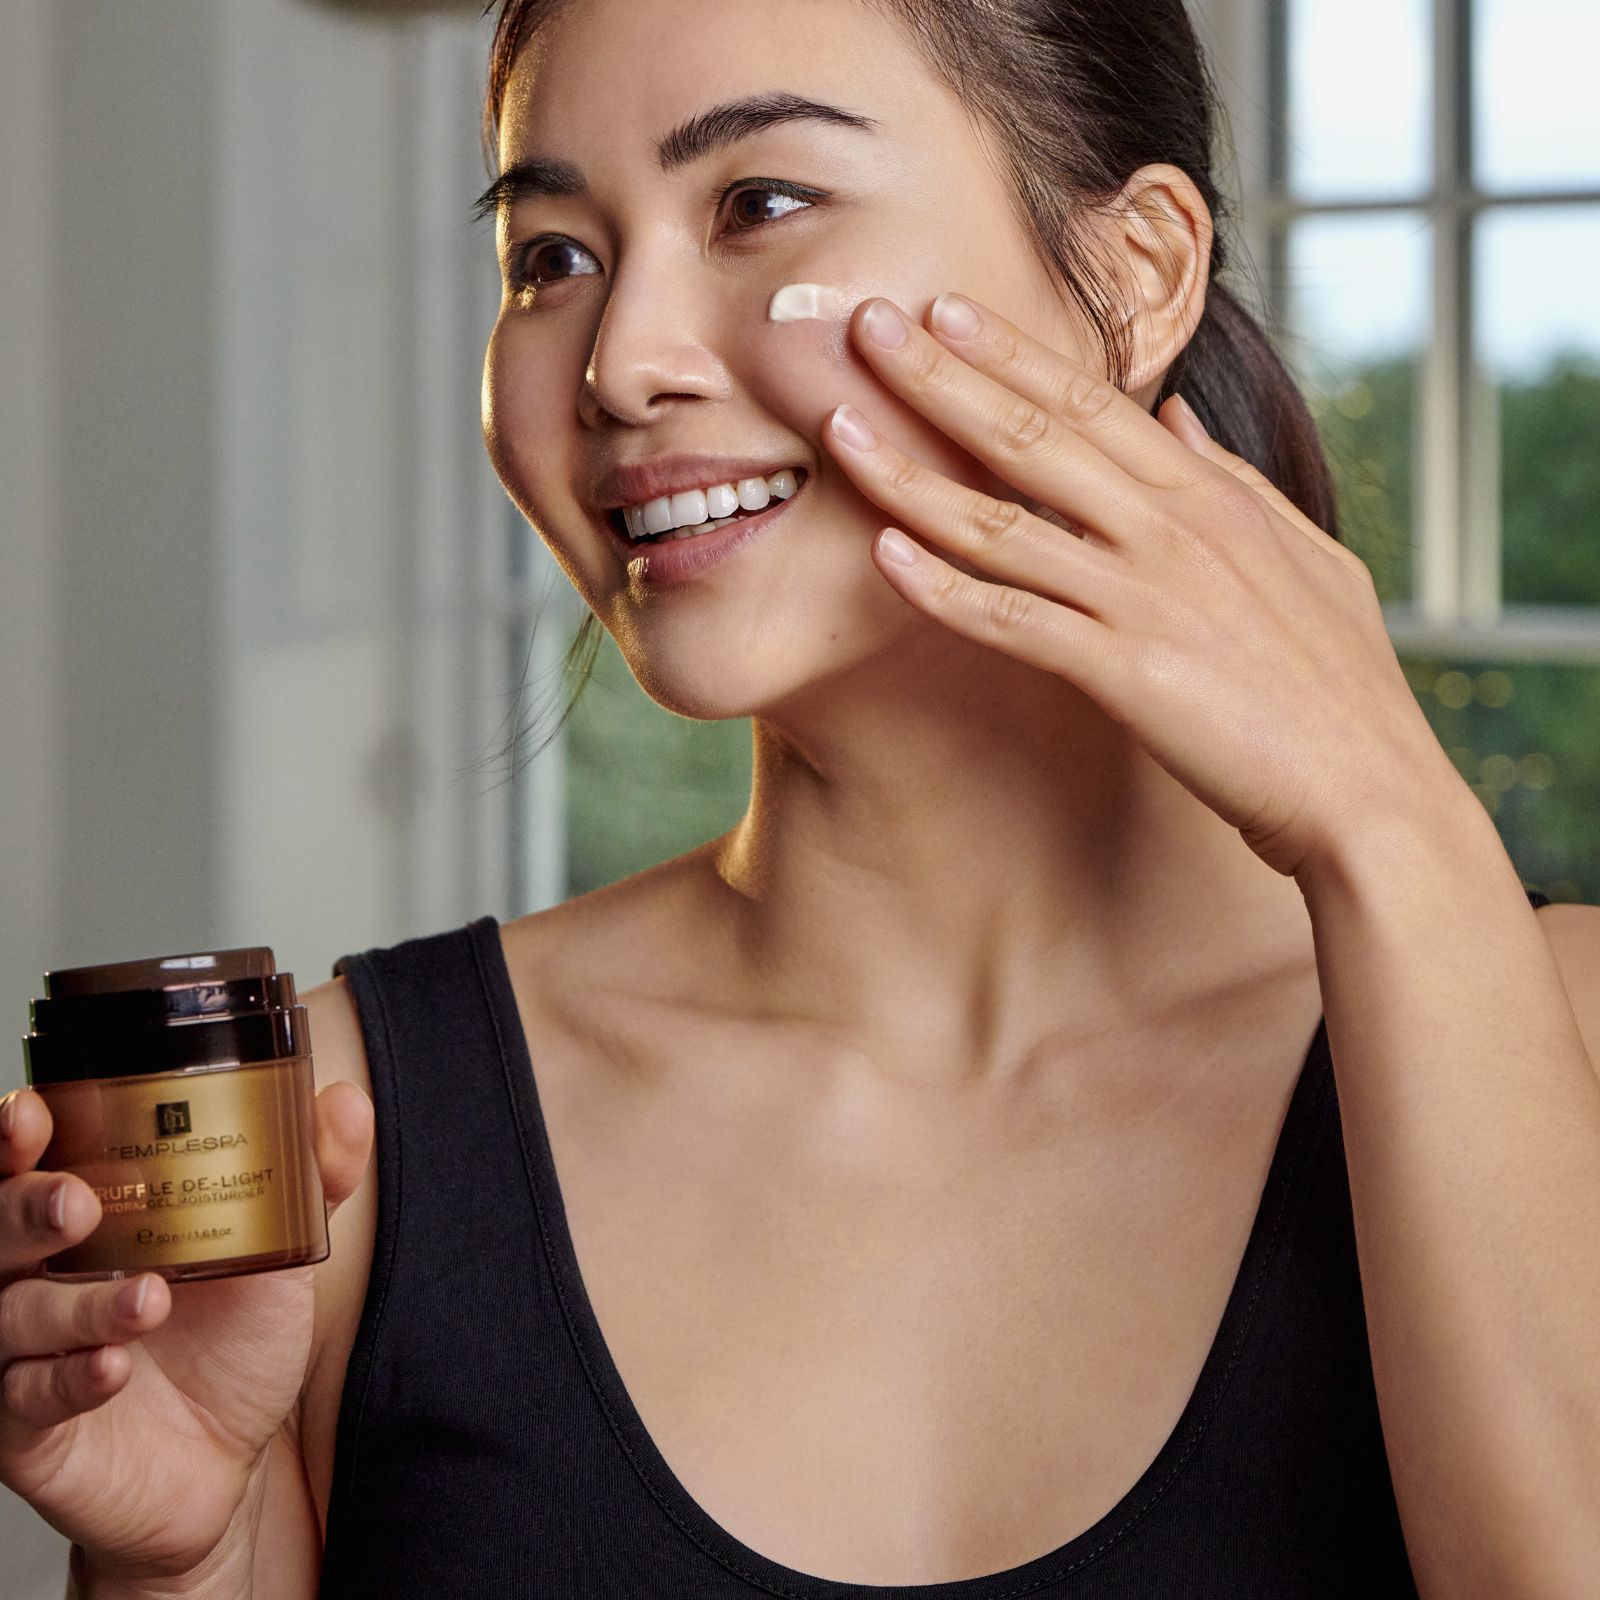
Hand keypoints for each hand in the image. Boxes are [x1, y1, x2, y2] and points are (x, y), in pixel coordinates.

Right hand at [0, 1079, 371, 1583]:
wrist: (230, 1457)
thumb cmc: (231, 1340)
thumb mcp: (278, 1250)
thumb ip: (310, 1176)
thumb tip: (344, 1104)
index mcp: (87, 1220)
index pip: (27, 1164)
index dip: (17, 1135)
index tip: (35, 1113)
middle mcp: (39, 1278)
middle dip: (26, 1208)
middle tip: (79, 1203)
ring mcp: (23, 1354)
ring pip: (13, 1314)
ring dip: (79, 1304)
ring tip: (149, 1297)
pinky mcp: (25, 1430)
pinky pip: (27, 1398)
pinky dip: (71, 1378)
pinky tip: (114, 1365)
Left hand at [821, 291, 1470, 879]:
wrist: (1367, 788)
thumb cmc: (1337, 679)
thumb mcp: (1301, 552)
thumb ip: (1232, 477)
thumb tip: (1178, 413)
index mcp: (1207, 495)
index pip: (1090, 402)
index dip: (1010, 353)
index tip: (943, 308)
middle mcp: (1168, 529)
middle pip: (1031, 437)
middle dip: (941, 377)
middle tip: (866, 324)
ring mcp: (1142, 597)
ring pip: (1001, 523)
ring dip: (912, 476)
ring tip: (841, 432)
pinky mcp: (1124, 672)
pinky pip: (1013, 621)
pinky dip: (944, 591)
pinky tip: (883, 558)